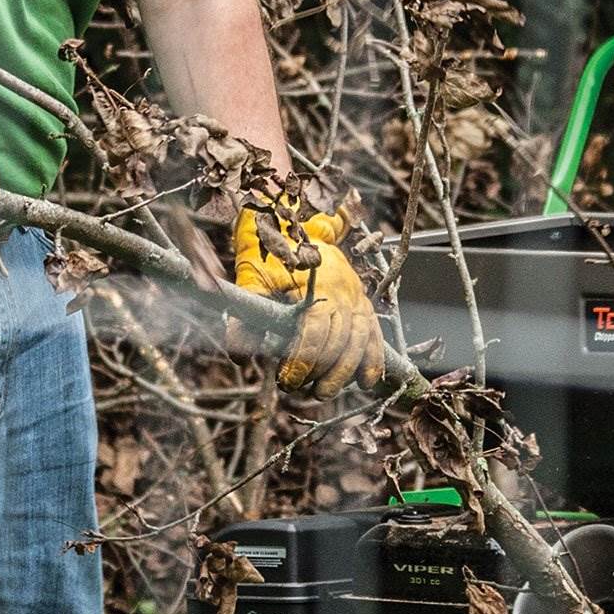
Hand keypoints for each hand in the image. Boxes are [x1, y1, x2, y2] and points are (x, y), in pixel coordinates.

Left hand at [232, 199, 385, 399]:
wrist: (288, 220)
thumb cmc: (266, 252)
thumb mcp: (250, 280)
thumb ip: (244, 317)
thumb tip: (240, 359)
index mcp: (319, 283)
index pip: (316, 330)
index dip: (303, 359)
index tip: (287, 380)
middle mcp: (344, 290)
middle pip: (341, 340)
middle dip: (322, 371)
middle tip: (301, 390)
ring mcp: (356, 296)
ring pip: (360, 340)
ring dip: (345, 372)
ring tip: (324, 392)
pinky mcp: (362, 301)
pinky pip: (374, 333)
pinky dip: (373, 359)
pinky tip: (366, 383)